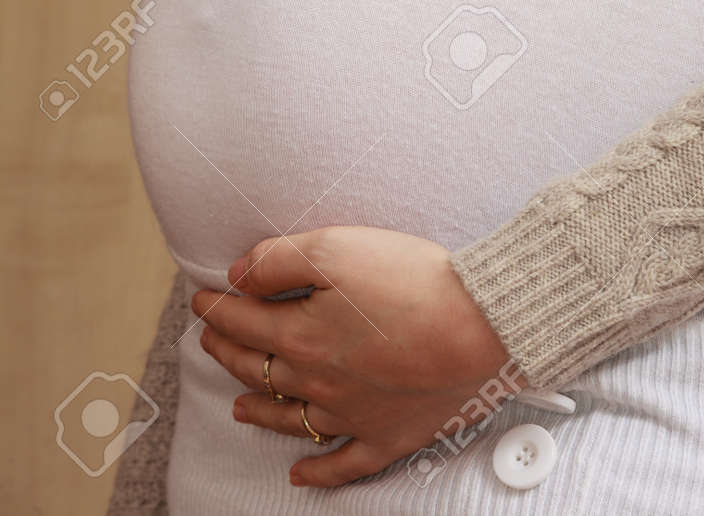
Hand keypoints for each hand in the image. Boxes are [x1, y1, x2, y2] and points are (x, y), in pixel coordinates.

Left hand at [192, 226, 524, 487]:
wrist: (480, 326)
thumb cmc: (411, 281)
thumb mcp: (336, 248)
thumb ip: (278, 260)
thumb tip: (237, 276)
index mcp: (302, 337)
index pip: (244, 320)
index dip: (218, 306)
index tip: (203, 297)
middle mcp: (318, 383)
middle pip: (259, 369)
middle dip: (228, 351)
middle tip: (211, 338)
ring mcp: (353, 415)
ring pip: (291, 419)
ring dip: (259, 410)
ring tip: (237, 406)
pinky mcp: (390, 434)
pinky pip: (344, 463)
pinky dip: (319, 472)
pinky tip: (301, 475)